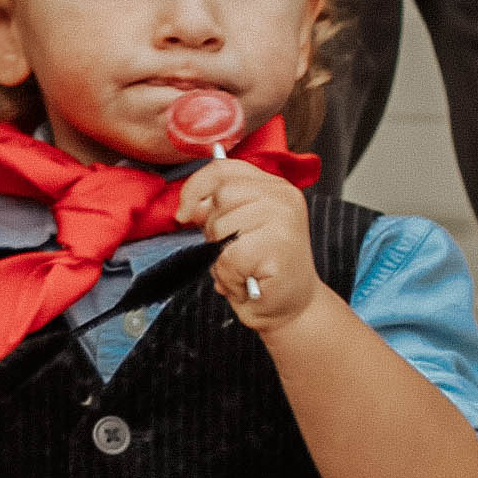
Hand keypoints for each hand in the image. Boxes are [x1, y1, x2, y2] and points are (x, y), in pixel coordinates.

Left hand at [185, 158, 325, 345]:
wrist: (293, 309)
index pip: (222, 169)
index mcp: (272, 187)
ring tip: (244, 269)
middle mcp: (282, 196)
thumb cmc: (263, 273)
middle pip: (221, 196)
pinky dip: (229, 276)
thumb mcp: (237, 233)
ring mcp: (284, 217)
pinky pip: (229, 256)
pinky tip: (248, 281)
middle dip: (213, 230)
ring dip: (222, 258)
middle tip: (235, 253)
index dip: (195, 188)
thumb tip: (191, 206)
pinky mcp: (279, 243)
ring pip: (221, 227)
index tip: (183, 214)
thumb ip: (218, 211)